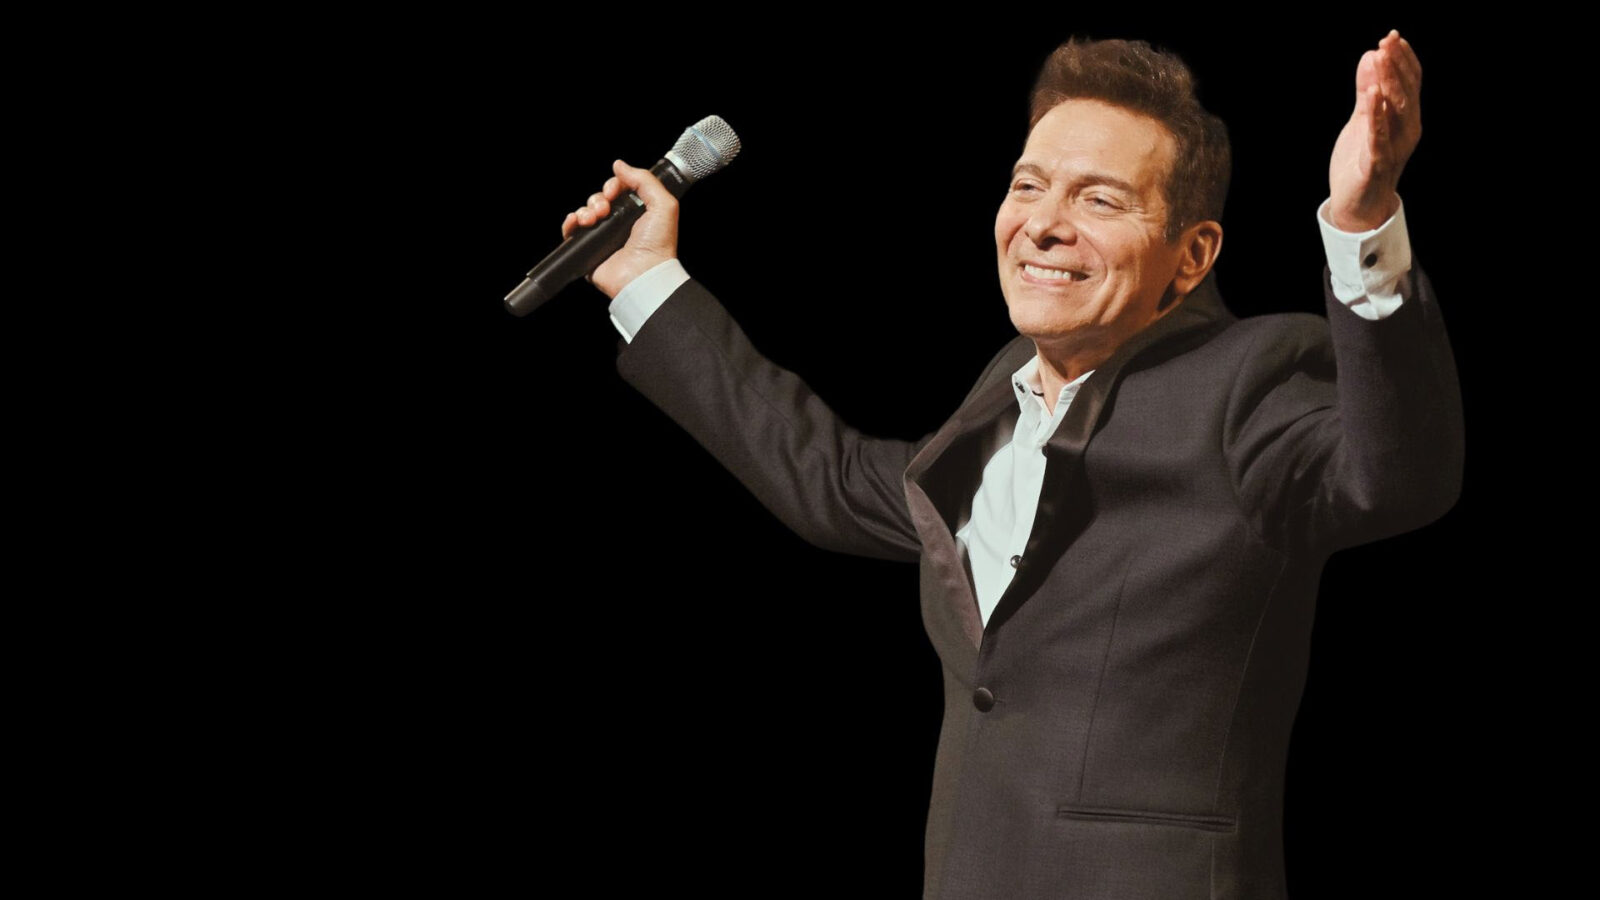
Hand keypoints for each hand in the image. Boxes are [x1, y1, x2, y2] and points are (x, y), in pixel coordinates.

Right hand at [561, 159, 679, 298]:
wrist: (643, 274)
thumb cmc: (658, 245)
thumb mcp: (663, 204)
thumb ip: (644, 180)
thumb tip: (620, 165)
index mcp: (636, 213)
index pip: (618, 190)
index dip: (613, 185)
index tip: (614, 192)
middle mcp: (619, 224)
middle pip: (599, 199)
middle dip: (598, 199)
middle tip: (606, 209)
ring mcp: (603, 237)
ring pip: (584, 212)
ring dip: (585, 210)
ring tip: (594, 218)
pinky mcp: (588, 251)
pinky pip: (571, 232)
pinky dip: (570, 223)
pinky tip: (577, 222)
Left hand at [1327, 30, 1421, 231]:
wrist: (1357, 205)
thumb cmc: (1362, 161)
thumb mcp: (1363, 120)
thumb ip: (1367, 92)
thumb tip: (1370, 55)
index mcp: (1406, 119)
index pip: (1410, 84)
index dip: (1403, 60)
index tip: (1393, 37)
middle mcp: (1406, 131)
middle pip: (1405, 93)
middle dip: (1396, 66)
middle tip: (1386, 42)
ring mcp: (1393, 148)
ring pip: (1395, 112)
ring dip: (1388, 83)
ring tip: (1380, 59)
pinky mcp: (1376, 165)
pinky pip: (1378, 138)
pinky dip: (1376, 117)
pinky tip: (1372, 97)